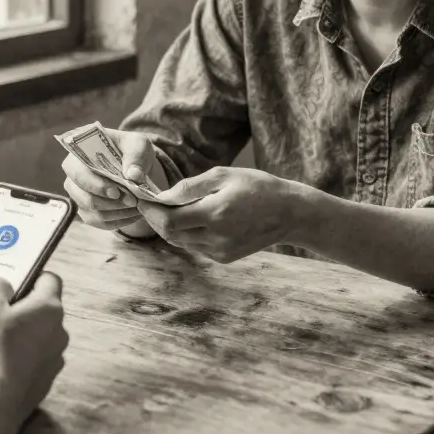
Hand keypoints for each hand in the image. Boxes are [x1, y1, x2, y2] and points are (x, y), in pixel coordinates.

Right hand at [0, 274, 68, 433]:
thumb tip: (6, 285)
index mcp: (50, 307)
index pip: (50, 279)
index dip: (32, 277)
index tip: (14, 284)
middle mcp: (60, 331)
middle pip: (44, 310)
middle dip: (24, 309)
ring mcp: (56, 357)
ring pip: (40, 336)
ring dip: (23, 334)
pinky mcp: (47, 379)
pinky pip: (35, 359)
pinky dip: (22, 357)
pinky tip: (1, 363)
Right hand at [61, 127, 160, 229]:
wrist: (134, 165)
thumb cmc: (130, 150)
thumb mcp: (138, 144)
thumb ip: (135, 155)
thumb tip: (133, 174)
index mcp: (79, 155)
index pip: (77, 173)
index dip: (96, 185)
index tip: (116, 192)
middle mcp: (73, 177)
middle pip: (84, 197)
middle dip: (110, 203)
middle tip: (132, 201)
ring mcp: (78, 196)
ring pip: (92, 212)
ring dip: (117, 212)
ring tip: (137, 206)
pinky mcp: (87, 211)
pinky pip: (99, 222)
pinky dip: (119, 220)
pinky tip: (133, 214)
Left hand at [138, 167, 307, 263]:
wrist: (290, 213)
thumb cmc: (258, 187)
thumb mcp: (225, 175)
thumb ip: (190, 186)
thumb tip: (163, 196)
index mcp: (216, 214)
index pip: (169, 221)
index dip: (151, 212)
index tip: (142, 199)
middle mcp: (217, 238)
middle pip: (170, 234)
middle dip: (156, 219)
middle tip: (150, 203)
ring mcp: (221, 251)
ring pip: (181, 242)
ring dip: (170, 227)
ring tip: (169, 209)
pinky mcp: (225, 258)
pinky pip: (196, 246)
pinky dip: (188, 233)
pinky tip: (193, 219)